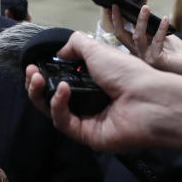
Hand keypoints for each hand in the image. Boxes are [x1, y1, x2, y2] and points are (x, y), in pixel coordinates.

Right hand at [25, 31, 181, 154]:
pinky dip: (59, 105)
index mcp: (92, 83)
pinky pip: (64, 122)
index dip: (44, 73)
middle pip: (51, 98)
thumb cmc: (128, 72)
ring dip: (41, 94)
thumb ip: (75, 45)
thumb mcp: (97, 49)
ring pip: (53, 111)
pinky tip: (63, 90)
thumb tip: (59, 52)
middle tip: (31, 72)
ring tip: (38, 78)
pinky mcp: (86, 136)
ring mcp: (87, 121)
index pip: (60, 81)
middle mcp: (88, 103)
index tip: (34, 64)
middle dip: (36, 85)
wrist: (149, 98)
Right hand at [110, 5, 181, 76]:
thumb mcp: (162, 38)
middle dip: (117, 20)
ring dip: (141, 20)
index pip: (122, 34)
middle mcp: (138, 54)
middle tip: (117, 5)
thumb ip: (151, 31)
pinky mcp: (156, 60)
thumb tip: (137, 19)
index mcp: (137, 49)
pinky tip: (165, 19)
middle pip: (121, 36)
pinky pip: (156, 41)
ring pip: (138, 37)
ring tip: (146, 8)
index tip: (113, 6)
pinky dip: (161, 29)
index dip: (115, 21)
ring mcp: (146, 58)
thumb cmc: (177, 55)